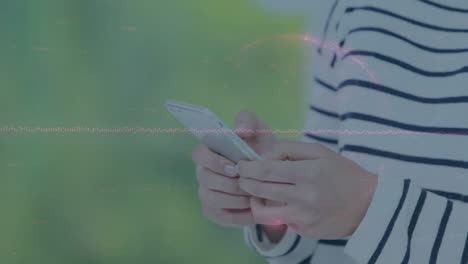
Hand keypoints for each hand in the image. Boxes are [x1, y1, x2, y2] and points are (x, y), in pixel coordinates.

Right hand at [191, 110, 276, 226]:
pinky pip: (221, 217)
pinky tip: (253, 210)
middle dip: (230, 184)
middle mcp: (203, 172)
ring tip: (254, 197)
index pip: (199, 154)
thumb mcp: (259, 131)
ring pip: (212, 199)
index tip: (234, 168)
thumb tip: (240, 131)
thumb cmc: (261, 148)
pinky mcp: (214, 211)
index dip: (214, 162)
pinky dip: (239, 215)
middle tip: (250, 185)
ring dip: (235, 199)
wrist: (272, 174)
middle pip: (206, 180)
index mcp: (209, 151)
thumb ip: (248, 122)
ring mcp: (207, 192)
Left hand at [236, 140, 377, 238]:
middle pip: (259, 190)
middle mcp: (305, 198)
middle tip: (242, 176)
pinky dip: (277, 211)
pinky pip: (282, 222)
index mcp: (308, 174)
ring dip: (254, 201)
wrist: (370, 204)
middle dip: (244, 182)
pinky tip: (284, 203)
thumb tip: (262, 157)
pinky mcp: (306, 232)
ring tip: (257, 193)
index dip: (247, 168)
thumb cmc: (342, 172)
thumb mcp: (319, 152)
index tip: (240, 165)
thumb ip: (288, 149)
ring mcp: (305, 218)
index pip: (265, 171)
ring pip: (263, 213)